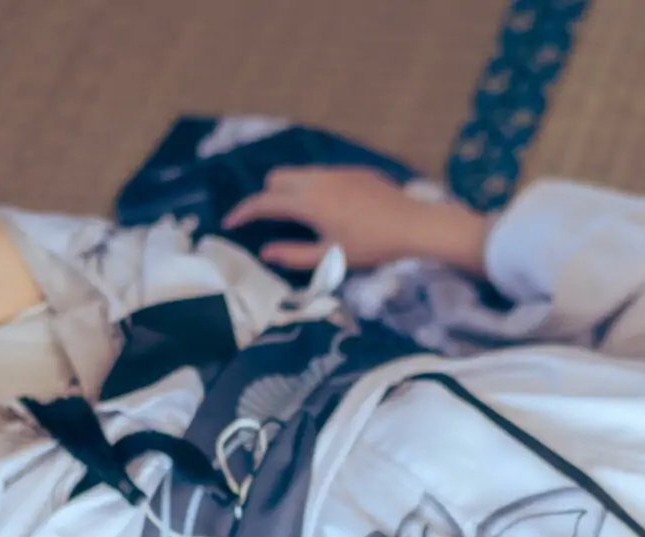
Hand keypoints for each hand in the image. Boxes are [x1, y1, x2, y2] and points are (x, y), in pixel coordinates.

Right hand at [223, 166, 488, 275]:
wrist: (414, 225)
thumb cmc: (372, 245)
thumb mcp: (331, 257)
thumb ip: (295, 255)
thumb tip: (266, 251)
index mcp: (308, 202)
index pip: (264, 201)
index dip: (243, 212)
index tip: (230, 222)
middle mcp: (317, 180)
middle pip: (276, 179)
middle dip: (267, 197)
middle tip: (270, 221)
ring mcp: (336, 172)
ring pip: (299, 174)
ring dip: (290, 191)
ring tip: (300, 216)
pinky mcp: (354, 171)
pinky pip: (321, 175)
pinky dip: (313, 187)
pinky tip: (331, 209)